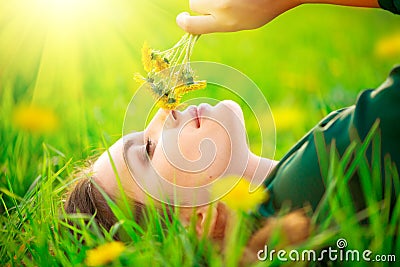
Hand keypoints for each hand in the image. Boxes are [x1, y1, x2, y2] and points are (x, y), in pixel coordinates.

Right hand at [176, 0, 300, 33]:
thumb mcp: (239, 24)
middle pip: (194, 3)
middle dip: (203, 4)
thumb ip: (217, 23)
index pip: (191, 25)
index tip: (182, 18)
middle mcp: (221, 6)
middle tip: (222, 3)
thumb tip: (193, 20)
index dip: (183, 22)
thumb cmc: (261, 8)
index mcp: (224, 22)